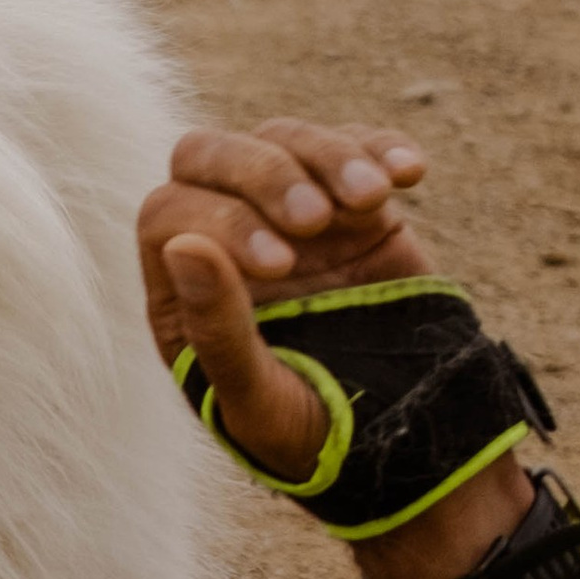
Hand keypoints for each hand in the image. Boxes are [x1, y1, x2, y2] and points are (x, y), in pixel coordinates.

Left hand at [137, 116, 429, 480]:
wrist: (404, 438)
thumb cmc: (314, 436)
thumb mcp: (259, 401)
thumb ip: (217, 331)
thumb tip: (181, 245)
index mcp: (180, 294)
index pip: (169, 214)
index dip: (222, 222)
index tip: (284, 267)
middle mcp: (222, 243)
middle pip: (209, 155)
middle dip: (266, 172)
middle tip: (318, 220)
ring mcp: (286, 219)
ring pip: (282, 140)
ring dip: (329, 156)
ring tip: (374, 200)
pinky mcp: (350, 208)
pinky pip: (353, 147)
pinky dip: (380, 150)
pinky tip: (410, 177)